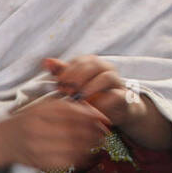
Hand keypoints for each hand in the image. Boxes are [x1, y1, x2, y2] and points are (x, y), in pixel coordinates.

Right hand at [0, 94, 110, 171]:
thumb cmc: (30, 119)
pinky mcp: (40, 163)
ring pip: (71, 148)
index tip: (105, 120)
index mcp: (40, 112)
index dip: (92, 116)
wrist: (5, 140)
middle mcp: (38, 129)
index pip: (71, 113)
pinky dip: (81, 159)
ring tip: (100, 143)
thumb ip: (69, 107)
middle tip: (105, 133)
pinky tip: (89, 154)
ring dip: (90, 146)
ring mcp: (38, 148)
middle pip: (73, 131)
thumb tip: (96, 114)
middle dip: (94, 132)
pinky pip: (66, 162)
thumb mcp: (45, 106)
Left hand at [43, 55, 171, 150]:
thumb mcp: (74, 85)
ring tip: (80, 97)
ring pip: (107, 76)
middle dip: (78, 76)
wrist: (115, 112)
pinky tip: (91, 108)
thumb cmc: (91, 96)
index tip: (58, 83)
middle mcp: (107, 69)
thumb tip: (46, 61)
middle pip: (94, 64)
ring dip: (91, 86)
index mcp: (94, 63)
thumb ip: (62, 73)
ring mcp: (117, 82)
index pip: (80, 60)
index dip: (68, 70)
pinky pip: (116, 96)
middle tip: (67, 90)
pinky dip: (103, 102)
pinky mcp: (124, 97)